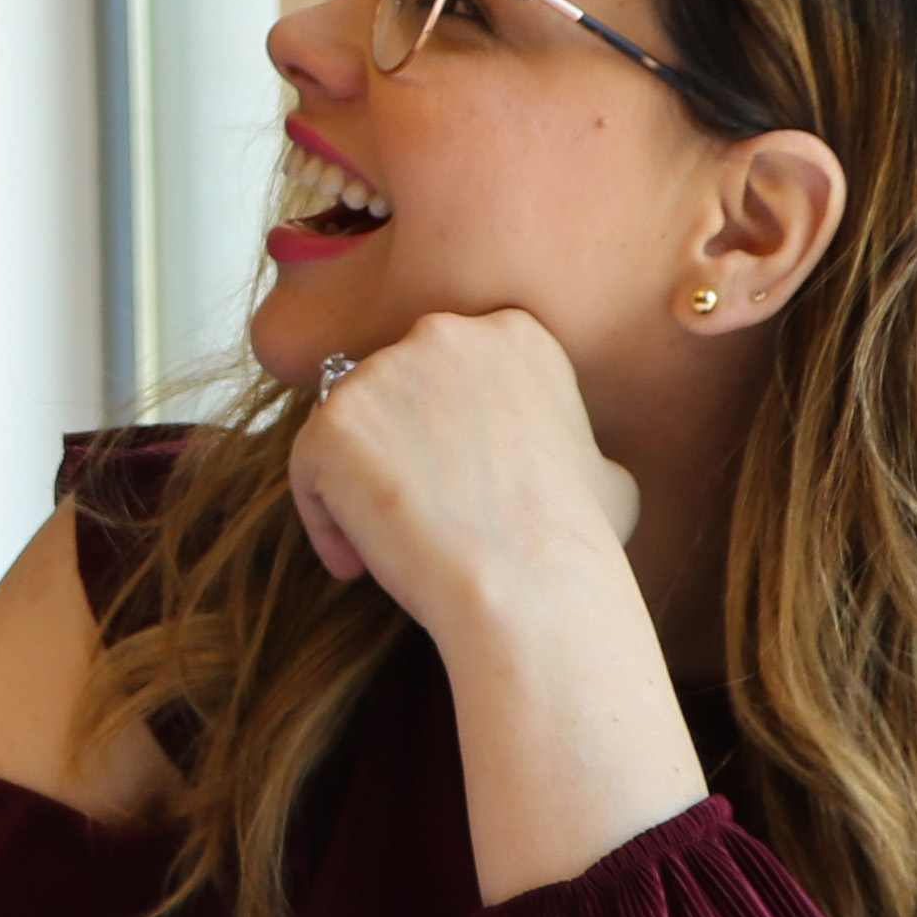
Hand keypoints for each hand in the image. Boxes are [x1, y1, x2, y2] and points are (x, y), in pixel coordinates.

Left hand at [284, 310, 640, 621]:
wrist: (529, 583)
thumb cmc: (578, 541)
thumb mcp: (606, 471)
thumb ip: (570, 443)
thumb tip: (570, 461)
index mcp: (513, 334)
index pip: (451, 373)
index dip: (448, 433)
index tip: (459, 485)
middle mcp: (443, 335)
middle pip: (394, 392)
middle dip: (398, 450)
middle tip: (419, 513)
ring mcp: (380, 374)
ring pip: (349, 430)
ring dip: (359, 483)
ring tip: (388, 546)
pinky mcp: (331, 423)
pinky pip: (310, 469)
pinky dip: (326, 518)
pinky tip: (356, 563)